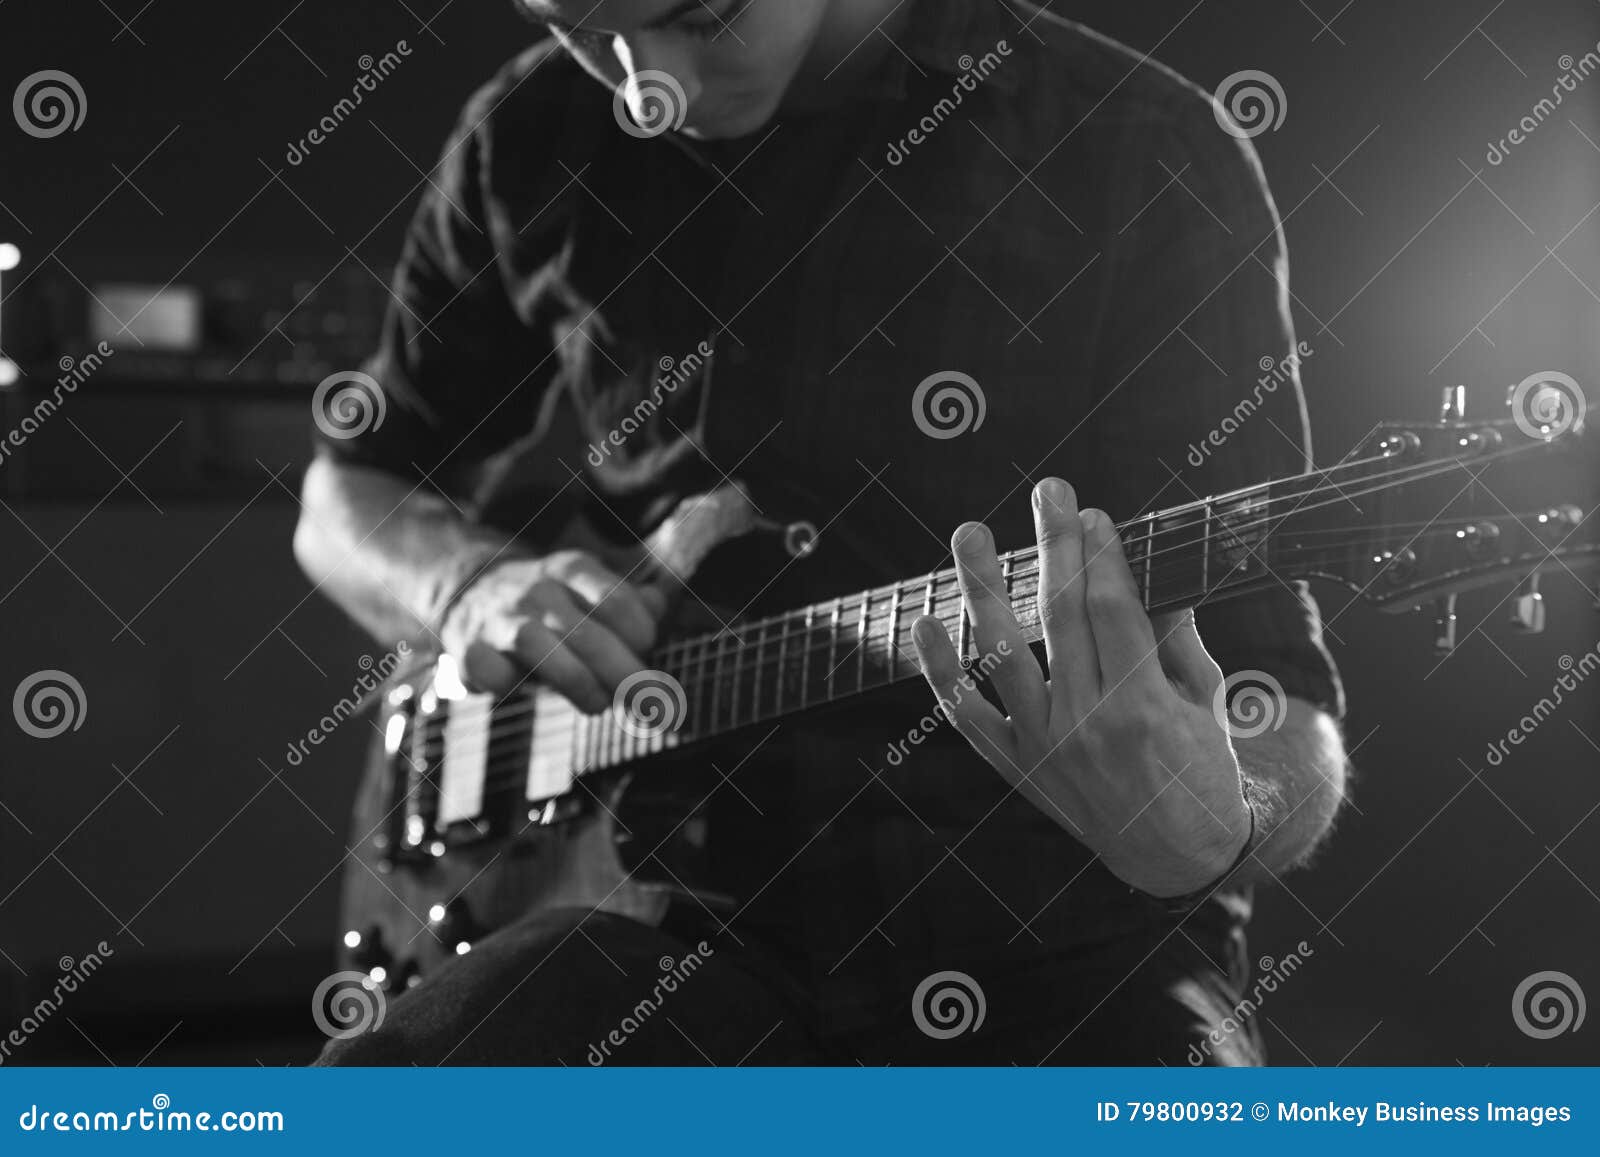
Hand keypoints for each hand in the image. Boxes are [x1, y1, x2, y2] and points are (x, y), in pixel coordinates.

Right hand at [439, 550, 665, 710]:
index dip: (641, 636)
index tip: (647, 655)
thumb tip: (659, 605)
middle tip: (647, 704)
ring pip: (539, 647)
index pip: (617, 601)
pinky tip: (523, 689)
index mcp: (571, 569)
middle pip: (588, 634)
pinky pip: (487, 668)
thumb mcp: (588, 589)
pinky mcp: (468, 647)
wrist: (470, 588)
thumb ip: (629, 603)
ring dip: (577, 683)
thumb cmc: (548, 604)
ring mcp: (500, 618)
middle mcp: (537, 589)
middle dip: (625, 676)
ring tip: (598, 704)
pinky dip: (505, 683)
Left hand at [910, 478, 1250, 896]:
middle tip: (1048, 491)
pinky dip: (942, 674)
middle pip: (1061, 617)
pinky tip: (926, 624)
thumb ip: (1175, 636)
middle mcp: (1088, 726)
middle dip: (1054, 547)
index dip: (1101, 556)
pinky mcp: (1017, 768)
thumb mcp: (1206, 699)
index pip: (1113, 610)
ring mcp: (1045, 748)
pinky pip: (969, 718)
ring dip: (981, 590)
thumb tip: (1147, 571)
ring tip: (969, 533)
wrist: (1176, 855)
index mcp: (1144, 706)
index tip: (1093, 514)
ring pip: (1002, 657)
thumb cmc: (1200, 766)